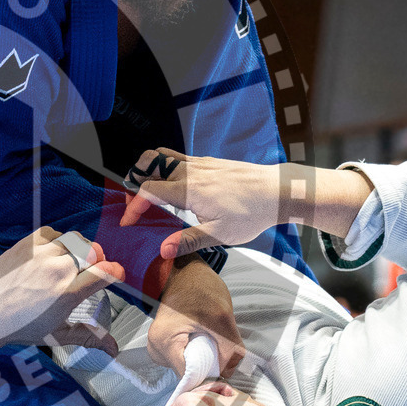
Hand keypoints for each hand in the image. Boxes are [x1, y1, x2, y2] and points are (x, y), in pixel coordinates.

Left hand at [0, 227, 124, 349]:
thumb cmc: (20, 329)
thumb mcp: (58, 335)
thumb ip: (88, 337)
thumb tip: (114, 348)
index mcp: (67, 295)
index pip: (104, 273)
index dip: (115, 271)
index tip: (115, 274)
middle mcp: (56, 271)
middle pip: (92, 252)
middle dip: (98, 259)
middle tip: (92, 268)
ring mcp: (39, 255)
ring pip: (73, 240)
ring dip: (79, 248)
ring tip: (74, 259)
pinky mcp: (24, 246)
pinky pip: (51, 232)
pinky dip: (58, 238)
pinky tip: (54, 250)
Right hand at [121, 148, 280, 258]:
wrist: (278, 190)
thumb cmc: (252, 213)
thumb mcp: (220, 234)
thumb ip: (189, 241)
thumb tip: (163, 250)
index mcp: (188, 190)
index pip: (147, 191)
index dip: (133, 206)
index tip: (128, 221)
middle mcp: (190, 171)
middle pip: (148, 164)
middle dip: (133, 180)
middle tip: (133, 200)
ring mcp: (199, 163)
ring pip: (161, 155)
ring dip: (148, 169)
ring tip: (148, 190)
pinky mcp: (208, 161)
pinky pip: (177, 157)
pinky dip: (165, 167)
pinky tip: (175, 187)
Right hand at [147, 255, 244, 377]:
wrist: (183, 272)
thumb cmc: (197, 287)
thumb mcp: (221, 317)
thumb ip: (231, 349)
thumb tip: (230, 374)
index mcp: (164, 341)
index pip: (189, 377)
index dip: (209, 379)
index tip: (226, 377)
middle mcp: (155, 349)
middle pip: (186, 375)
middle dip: (208, 371)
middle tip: (224, 358)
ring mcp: (157, 348)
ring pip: (186, 369)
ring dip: (204, 364)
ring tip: (214, 347)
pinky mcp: (164, 346)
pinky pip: (184, 361)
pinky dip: (198, 357)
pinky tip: (206, 345)